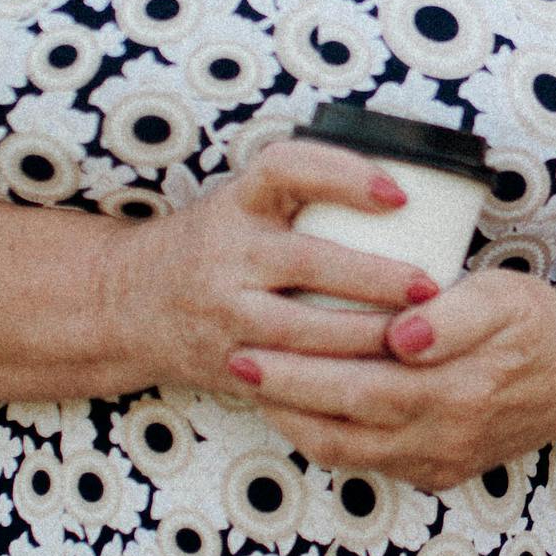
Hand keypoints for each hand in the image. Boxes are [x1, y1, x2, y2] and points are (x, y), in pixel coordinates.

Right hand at [103, 138, 446, 391]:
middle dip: (375, 278)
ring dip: (365, 337)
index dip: (343, 176)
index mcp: (238, 203)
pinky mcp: (229, 365)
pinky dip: (336, 385)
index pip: (287, 170)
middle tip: (429, 287)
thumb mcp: (244, 203)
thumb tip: (410, 193)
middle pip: (308, 263)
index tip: (397, 194)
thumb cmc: (213, 244)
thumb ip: (304, 193)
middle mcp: (228, 254)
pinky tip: (378, 383)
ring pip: (303, 332)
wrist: (126, 303)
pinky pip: (290, 381)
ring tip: (417, 338)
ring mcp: (225, 314)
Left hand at [222, 269, 555, 491]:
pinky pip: (366, 462)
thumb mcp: (506, 299)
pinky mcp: (437, 473)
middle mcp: (444, 435)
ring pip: (347, 452)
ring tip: (254, 385)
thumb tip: (404, 336)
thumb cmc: (533, 323)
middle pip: (343, 422)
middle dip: (282, 394)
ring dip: (294, 421)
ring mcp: (439, 461)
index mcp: (458, 389)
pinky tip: (299, 407)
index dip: (300, 373)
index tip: (252, 347)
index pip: (360, 386)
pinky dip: (325, 437)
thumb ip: (456, 315)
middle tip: (234, 362)